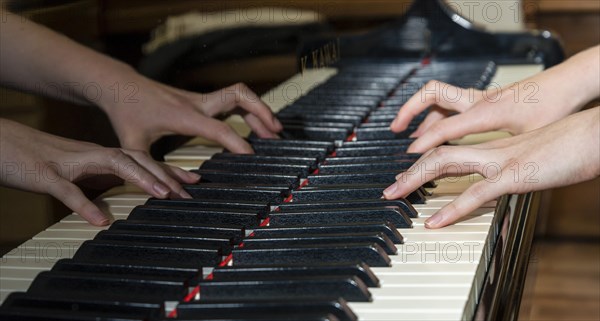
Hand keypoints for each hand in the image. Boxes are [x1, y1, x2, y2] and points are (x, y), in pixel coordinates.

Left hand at [0, 11, 280, 153]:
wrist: (121, 86)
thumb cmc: (126, 116)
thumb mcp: (133, 148)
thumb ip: (154, 172)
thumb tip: (177, 194)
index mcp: (183, 115)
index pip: (220, 128)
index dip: (239, 143)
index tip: (252, 158)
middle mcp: (197, 102)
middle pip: (239, 96)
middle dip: (261, 112)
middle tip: (276, 135)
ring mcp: (201, 97)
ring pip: (239, 95)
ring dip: (259, 110)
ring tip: (273, 133)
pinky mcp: (202, 98)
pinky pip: (232, 100)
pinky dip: (248, 110)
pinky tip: (254, 126)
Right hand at [0, 119, 199, 225]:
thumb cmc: (35, 159)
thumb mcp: (74, 174)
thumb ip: (95, 185)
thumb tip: (115, 204)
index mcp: (99, 156)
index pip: (141, 160)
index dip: (168, 170)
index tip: (193, 181)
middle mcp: (91, 155)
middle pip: (135, 159)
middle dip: (165, 175)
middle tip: (187, 193)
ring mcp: (69, 163)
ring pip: (112, 164)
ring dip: (140, 179)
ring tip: (162, 196)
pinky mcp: (44, 175)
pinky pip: (67, 190)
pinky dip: (85, 205)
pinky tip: (100, 220)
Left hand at [383, 107, 599, 227]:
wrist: (596, 133)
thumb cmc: (572, 146)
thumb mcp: (535, 159)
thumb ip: (513, 169)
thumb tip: (504, 183)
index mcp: (496, 147)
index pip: (451, 151)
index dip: (426, 161)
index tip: (409, 176)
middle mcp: (492, 150)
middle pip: (438, 154)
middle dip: (409, 171)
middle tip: (389, 189)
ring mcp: (502, 160)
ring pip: (446, 164)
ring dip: (415, 179)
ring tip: (395, 196)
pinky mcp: (517, 175)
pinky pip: (476, 193)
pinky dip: (451, 208)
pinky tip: (435, 222)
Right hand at [390, 46, 599, 152]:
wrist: (569, 82)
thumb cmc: (554, 106)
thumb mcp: (530, 138)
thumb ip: (505, 158)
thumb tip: (494, 181)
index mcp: (486, 111)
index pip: (444, 126)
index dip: (424, 142)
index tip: (408, 157)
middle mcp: (478, 100)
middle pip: (431, 94)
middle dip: (409, 109)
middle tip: (395, 128)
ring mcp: (480, 96)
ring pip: (439, 99)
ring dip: (422, 114)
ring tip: (411, 136)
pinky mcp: (485, 99)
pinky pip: (451, 104)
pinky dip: (438, 116)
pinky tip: (441, 132)